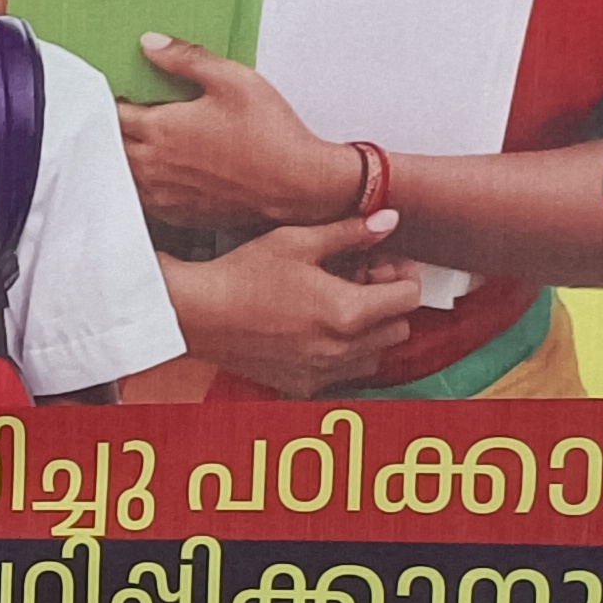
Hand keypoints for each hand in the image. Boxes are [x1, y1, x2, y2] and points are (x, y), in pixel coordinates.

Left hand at [119, 36, 357, 233]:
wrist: (298, 185)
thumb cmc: (269, 133)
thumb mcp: (233, 80)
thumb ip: (187, 58)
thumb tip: (149, 42)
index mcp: (159, 129)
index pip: (113, 112)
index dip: (114, 100)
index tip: (121, 93)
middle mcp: (151, 165)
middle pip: (112, 143)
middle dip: (116, 128)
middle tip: (129, 116)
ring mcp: (161, 193)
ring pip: (123, 172)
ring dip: (126, 157)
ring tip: (143, 143)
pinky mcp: (175, 214)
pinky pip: (142, 197)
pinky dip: (142, 183)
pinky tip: (161, 172)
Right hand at [168, 210, 426, 394]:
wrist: (192, 314)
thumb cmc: (238, 277)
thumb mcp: (296, 242)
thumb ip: (349, 232)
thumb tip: (387, 220)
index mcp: (347, 312)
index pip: (410, 298)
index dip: (402, 275)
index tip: (381, 264)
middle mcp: (340, 348)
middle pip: (399, 329)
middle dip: (388, 303)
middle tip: (360, 282)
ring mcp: (320, 371)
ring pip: (375, 356)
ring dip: (369, 333)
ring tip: (340, 309)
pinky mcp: (299, 383)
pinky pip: (342, 373)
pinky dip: (340, 355)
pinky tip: (315, 332)